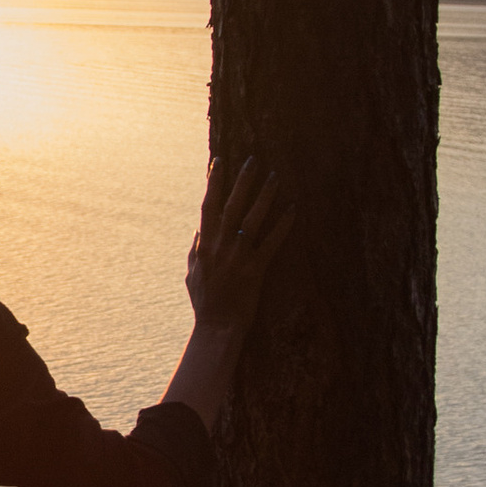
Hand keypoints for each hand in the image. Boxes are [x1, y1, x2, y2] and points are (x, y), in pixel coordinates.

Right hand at [183, 153, 288, 337]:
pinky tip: (293, 209)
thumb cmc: (204, 301)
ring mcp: (239, 256)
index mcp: (204, 244)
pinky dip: (283, 225)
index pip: (208, 205)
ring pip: (253, 219)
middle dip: (242, 181)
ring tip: (275, 177)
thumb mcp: (192, 272)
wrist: (217, 326)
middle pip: (232, 206)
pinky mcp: (256, 269)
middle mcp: (221, 246)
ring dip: (265, 196)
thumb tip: (200, 228)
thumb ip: (196, 248)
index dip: (213, 182)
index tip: (218, 162)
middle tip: (253, 160)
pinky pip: (272, 242)